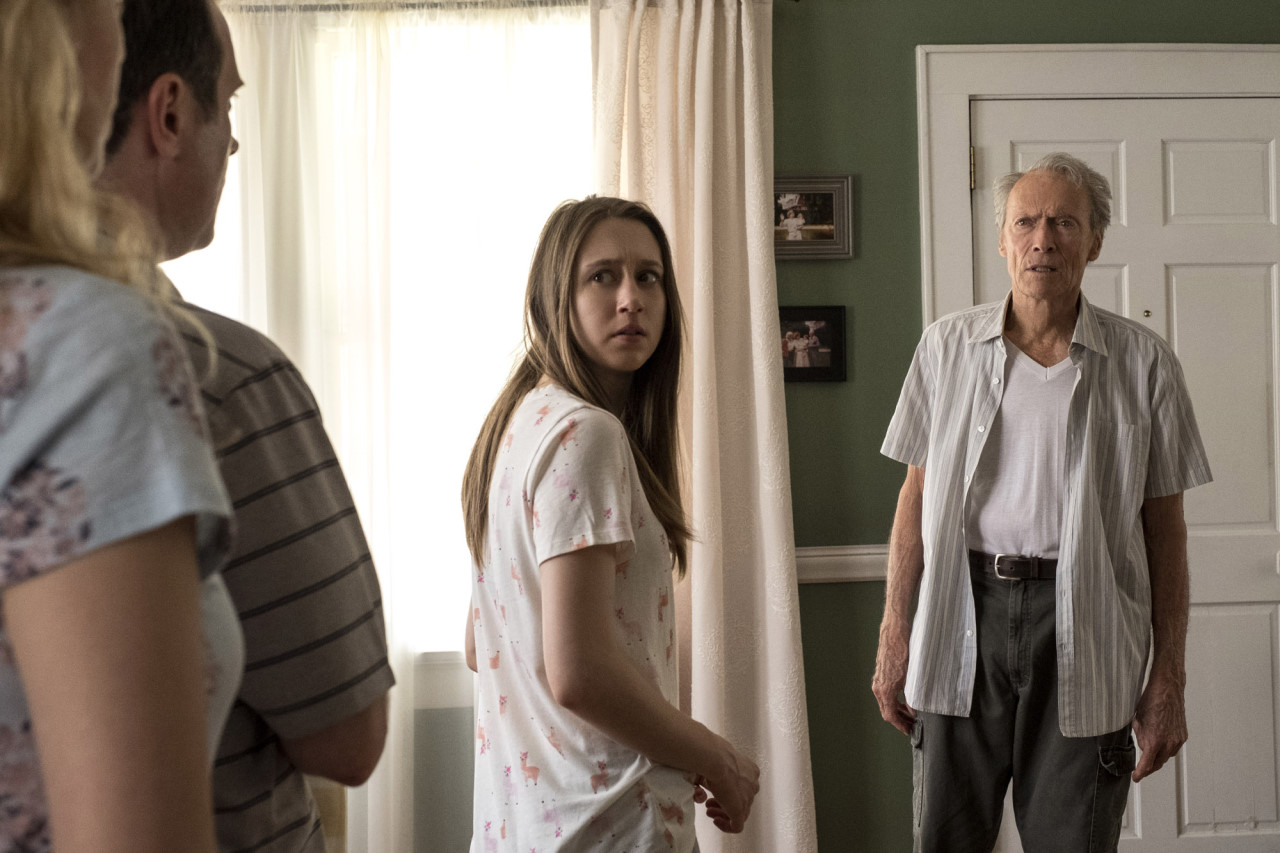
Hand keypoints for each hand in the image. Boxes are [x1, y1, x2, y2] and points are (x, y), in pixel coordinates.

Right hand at [697, 739, 759, 832]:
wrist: (715, 759)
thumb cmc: (710, 757)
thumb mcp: (713, 767)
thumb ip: (708, 779)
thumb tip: (700, 793)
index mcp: (749, 770)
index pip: (742, 786)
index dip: (726, 791)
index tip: (713, 793)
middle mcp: (752, 783)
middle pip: (740, 799)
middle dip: (724, 803)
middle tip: (709, 804)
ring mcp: (748, 798)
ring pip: (739, 813)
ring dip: (723, 814)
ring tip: (710, 812)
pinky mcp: (741, 810)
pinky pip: (737, 826)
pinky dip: (726, 826)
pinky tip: (716, 821)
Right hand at [872, 618, 915, 734]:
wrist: (894, 634)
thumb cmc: (902, 652)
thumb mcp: (911, 678)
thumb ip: (912, 698)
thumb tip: (915, 711)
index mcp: (884, 690)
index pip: (890, 715)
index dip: (900, 725)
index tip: (908, 730)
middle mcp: (878, 687)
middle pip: (886, 711)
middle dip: (899, 720)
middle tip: (911, 726)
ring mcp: (878, 681)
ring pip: (885, 703)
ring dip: (897, 710)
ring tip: (910, 715)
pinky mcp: (880, 675)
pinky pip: (885, 694)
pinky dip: (894, 700)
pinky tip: (905, 700)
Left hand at [1131, 674, 1186, 781]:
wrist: (1167, 689)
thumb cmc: (1151, 700)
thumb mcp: (1137, 721)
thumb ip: (1140, 737)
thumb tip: (1142, 746)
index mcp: (1155, 740)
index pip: (1147, 764)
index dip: (1140, 773)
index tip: (1136, 777)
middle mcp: (1169, 742)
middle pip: (1158, 764)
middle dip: (1148, 767)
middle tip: (1140, 769)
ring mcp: (1178, 740)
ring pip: (1166, 757)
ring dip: (1157, 758)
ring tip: (1148, 754)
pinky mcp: (1183, 736)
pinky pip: (1173, 749)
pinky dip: (1165, 749)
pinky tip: (1159, 744)